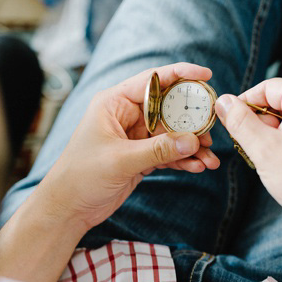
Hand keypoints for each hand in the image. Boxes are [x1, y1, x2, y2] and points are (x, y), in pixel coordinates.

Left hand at [41, 62, 220, 230]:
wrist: (69, 207)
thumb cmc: (81, 176)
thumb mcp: (120, 160)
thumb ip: (157, 149)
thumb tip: (193, 140)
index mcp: (113, 103)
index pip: (151, 81)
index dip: (179, 75)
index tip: (206, 76)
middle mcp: (125, 115)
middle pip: (168, 107)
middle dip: (192, 120)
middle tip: (212, 131)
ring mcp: (135, 136)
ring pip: (173, 133)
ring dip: (192, 145)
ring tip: (210, 158)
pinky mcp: (141, 156)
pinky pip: (169, 152)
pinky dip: (184, 158)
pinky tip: (198, 166)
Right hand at [215, 79, 281, 236]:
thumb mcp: (262, 149)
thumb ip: (239, 121)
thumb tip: (223, 102)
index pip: (267, 87)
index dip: (244, 104)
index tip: (231, 124)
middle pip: (279, 100)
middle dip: (259, 120)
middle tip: (252, 146)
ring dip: (272, 132)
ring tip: (269, 158)